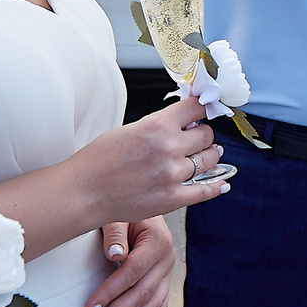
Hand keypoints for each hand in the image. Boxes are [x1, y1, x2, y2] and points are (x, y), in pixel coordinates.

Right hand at [71, 97, 228, 219]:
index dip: (202, 107)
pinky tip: (221, 182)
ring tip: (205, 157)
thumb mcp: (129, 129)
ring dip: (209, 157)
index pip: (196, 108)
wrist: (85, 192)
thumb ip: (159, 125)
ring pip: (209, 160)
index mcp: (157, 126)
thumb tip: (182, 122)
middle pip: (206, 135)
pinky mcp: (173, 198)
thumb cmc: (99, 160)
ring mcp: (173, 175)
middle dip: (203, 134)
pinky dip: (216, 185)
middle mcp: (170, 148)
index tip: (205, 109)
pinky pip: (205, 190)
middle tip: (198, 137)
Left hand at [85, 217, 174, 306]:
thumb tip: (115, 255)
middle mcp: (167, 257)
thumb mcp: (116, 216)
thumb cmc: (124, 211)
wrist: (141, 204)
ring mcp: (168, 270)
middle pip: (142, 292)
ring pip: (153, 302)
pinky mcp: (165, 279)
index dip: (110, 292)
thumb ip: (115, 234)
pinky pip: (162, 304)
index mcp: (157, 241)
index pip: (131, 273)